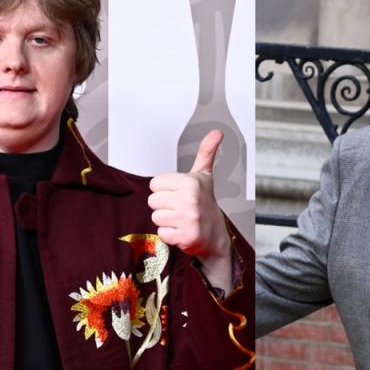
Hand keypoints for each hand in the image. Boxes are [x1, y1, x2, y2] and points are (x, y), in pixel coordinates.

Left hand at [149, 130, 232, 292]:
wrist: (216, 235)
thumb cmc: (205, 203)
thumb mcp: (204, 176)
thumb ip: (206, 152)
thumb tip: (217, 132)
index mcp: (190, 182)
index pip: (154, 184)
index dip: (164, 190)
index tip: (178, 194)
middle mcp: (190, 199)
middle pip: (152, 201)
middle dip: (163, 206)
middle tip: (179, 208)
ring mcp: (188, 219)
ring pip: (155, 217)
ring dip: (166, 221)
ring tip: (180, 220)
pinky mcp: (186, 237)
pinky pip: (161, 233)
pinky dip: (169, 235)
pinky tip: (181, 231)